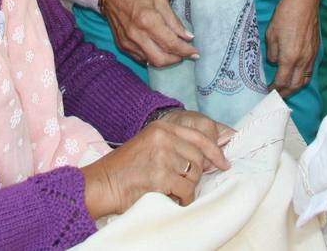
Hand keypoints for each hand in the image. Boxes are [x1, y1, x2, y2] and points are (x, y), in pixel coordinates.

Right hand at [80, 111, 231, 216]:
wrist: (102, 184)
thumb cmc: (124, 169)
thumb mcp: (149, 145)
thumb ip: (174, 145)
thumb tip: (207, 157)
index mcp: (162, 127)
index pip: (199, 137)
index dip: (215, 152)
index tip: (223, 163)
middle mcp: (164, 138)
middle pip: (199, 158)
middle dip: (196, 175)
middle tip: (182, 183)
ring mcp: (163, 156)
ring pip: (194, 175)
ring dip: (187, 188)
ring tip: (171, 189)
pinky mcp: (161, 176)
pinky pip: (186, 190)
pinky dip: (183, 198)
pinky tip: (171, 198)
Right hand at [102, 0, 198, 66]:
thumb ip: (174, 20)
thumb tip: (188, 37)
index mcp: (148, 20)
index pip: (171, 44)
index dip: (186, 51)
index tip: (196, 53)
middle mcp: (137, 35)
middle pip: (161, 59)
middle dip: (176, 59)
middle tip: (185, 53)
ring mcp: (128, 42)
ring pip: (151, 61)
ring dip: (166, 59)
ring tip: (174, 51)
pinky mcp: (122, 45)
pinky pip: (141, 58)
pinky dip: (153, 56)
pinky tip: (159, 49)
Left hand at [265, 0, 321, 97]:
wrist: (304, 1)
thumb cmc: (285, 14)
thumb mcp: (271, 34)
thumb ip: (272, 52)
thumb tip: (275, 62)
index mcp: (290, 57)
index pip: (282, 81)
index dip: (274, 89)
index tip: (267, 92)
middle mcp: (303, 60)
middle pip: (295, 85)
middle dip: (285, 93)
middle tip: (276, 96)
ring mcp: (311, 56)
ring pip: (305, 79)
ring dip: (295, 87)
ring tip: (286, 90)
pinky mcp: (316, 50)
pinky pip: (310, 71)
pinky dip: (303, 78)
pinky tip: (297, 77)